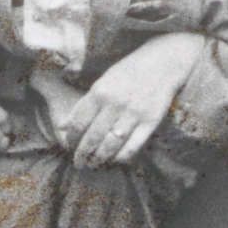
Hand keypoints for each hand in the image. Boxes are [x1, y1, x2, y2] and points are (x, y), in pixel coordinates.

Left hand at [56, 29, 199, 166]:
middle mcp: (115, 103)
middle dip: (82, 155)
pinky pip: (132, 147)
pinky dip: (121, 157)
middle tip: (79, 163)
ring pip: (110, 145)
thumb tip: (63, 126)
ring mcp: (134, 113)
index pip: (78, 124)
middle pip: (92, 138)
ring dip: (99, 159)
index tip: (71, 146)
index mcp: (99, 91)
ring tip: (94, 165)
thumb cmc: (129, 72)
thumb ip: (85, 104)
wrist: (164, 63)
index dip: (72, 140)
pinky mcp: (150, 121)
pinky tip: (115, 159)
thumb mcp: (103, 81)